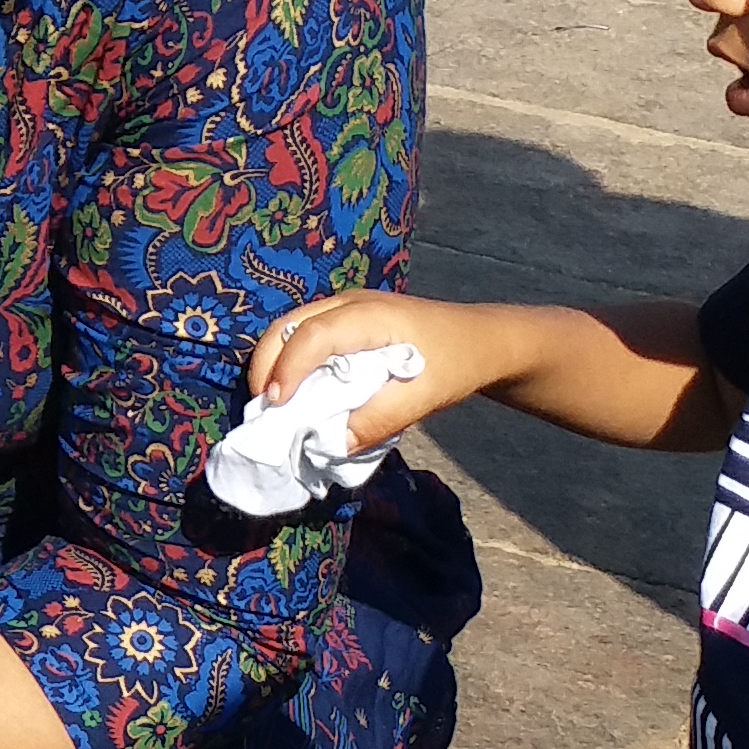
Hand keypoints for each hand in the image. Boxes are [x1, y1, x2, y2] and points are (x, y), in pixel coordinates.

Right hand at [243, 289, 534, 449]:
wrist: (485, 340)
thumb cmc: (457, 363)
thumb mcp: (426, 397)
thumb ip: (381, 420)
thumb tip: (332, 444)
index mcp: (372, 316)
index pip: (313, 336)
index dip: (288, 368)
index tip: (277, 405)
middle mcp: (351, 304)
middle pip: (288, 325)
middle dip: (266, 365)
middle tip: (263, 408)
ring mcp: (346, 307)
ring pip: (290, 328)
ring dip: (274, 363)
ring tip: (275, 404)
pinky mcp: (347, 319)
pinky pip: (303, 334)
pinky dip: (290, 361)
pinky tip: (297, 391)